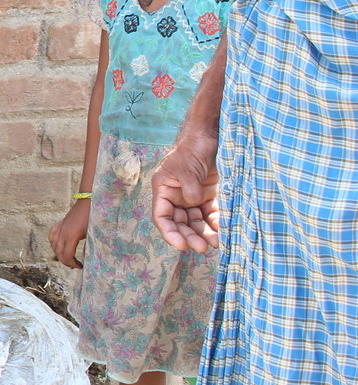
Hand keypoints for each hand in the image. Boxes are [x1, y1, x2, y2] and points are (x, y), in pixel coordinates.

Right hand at [48, 198, 89, 269]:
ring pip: (53, 245)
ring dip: (59, 254)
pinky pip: (52, 236)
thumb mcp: (93, 233)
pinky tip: (58, 246)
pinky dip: (53, 243)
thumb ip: (90, 246)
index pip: (67, 256)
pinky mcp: (60, 223)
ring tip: (67, 258)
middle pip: (59, 253)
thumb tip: (88, 258)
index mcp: (72, 236)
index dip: (72, 264)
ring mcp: (60, 228)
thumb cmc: (94, 216)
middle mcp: (63, 233)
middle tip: (74, 265)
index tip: (80, 266)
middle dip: (65, 261)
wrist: (89, 200)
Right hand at [152, 133, 220, 250]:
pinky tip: (223, 232)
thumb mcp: (186, 167)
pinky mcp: (209, 197)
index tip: (181, 245)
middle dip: (189, 236)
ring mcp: (193, 198)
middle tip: (201, 247)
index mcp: (164, 190)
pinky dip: (216, 225)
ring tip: (215, 243)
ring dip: (204, 234)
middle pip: (179, 223)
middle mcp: (177, 197)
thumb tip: (193, 204)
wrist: (211, 137)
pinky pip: (211, 215)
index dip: (169, 232)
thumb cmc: (192, 149)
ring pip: (196, 222)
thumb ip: (189, 188)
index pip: (162, 216)